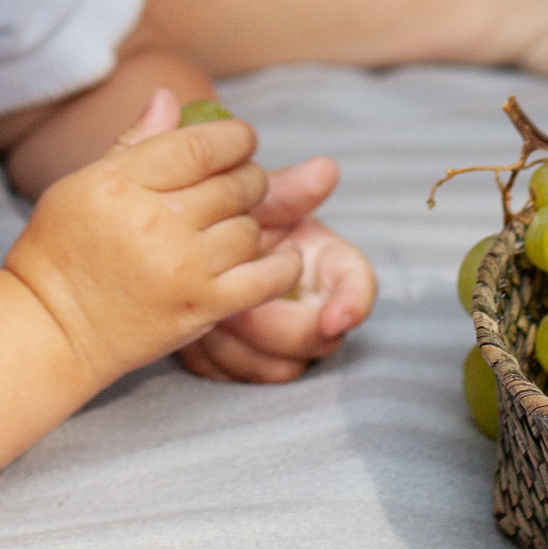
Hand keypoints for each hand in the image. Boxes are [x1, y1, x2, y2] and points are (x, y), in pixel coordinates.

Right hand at [4, 92, 306, 390]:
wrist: (51, 329)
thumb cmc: (60, 250)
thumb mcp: (82, 183)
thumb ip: (134, 140)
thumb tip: (169, 95)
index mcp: (125, 182)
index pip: (203, 144)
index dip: (235, 137)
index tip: (240, 140)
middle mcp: (158, 221)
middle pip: (234, 184)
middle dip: (247, 178)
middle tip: (240, 184)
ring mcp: (183, 267)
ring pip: (249, 227)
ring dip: (250, 222)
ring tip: (233, 224)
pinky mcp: (201, 308)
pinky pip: (264, 279)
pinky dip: (282, 265)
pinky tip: (283, 255)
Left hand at [179, 154, 376, 383]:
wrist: (189, 246)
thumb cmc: (233, 215)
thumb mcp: (255, 201)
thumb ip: (288, 189)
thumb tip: (327, 168)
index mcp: (328, 265)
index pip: (359, 287)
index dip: (353, 304)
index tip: (334, 318)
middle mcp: (318, 310)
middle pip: (318, 339)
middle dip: (274, 327)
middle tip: (233, 310)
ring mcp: (285, 344)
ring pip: (280, 368)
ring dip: (240, 346)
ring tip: (206, 317)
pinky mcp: (249, 367)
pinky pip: (240, 380)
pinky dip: (217, 361)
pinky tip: (193, 334)